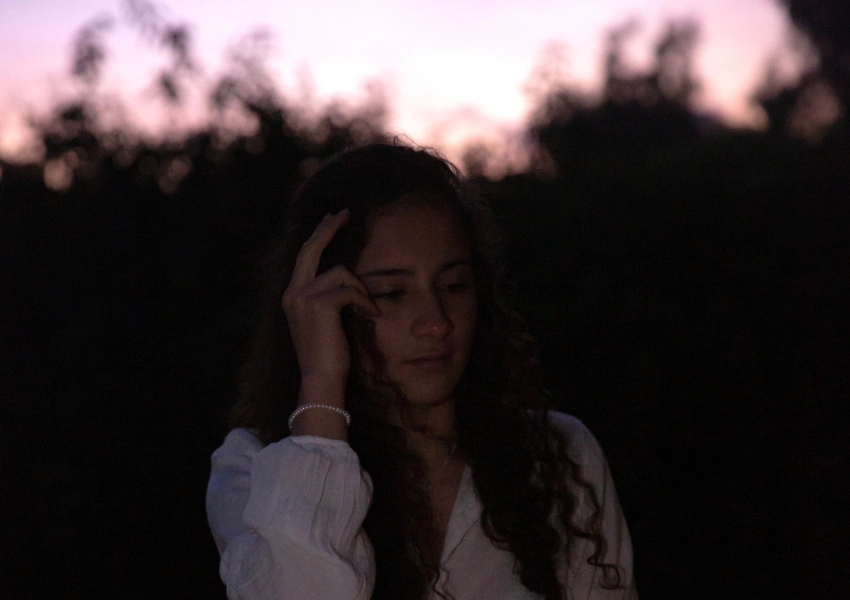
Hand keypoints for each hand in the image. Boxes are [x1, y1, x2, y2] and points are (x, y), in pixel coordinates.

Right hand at [282, 209, 379, 406]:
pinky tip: (370, 316)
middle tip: (344, 213)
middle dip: (328, 228)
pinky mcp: (320, 304)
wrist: (321, 378)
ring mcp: (303, 297)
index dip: (319, 236)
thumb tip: (346, 278)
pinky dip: (364, 302)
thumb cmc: (327, 354)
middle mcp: (293, 292)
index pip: (305, 257)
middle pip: (312, 249)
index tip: (332, 219)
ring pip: (341, 273)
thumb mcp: (323, 321)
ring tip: (368, 311)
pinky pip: (351, 290)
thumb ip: (327, 298)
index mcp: (292, 295)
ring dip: (360, 290)